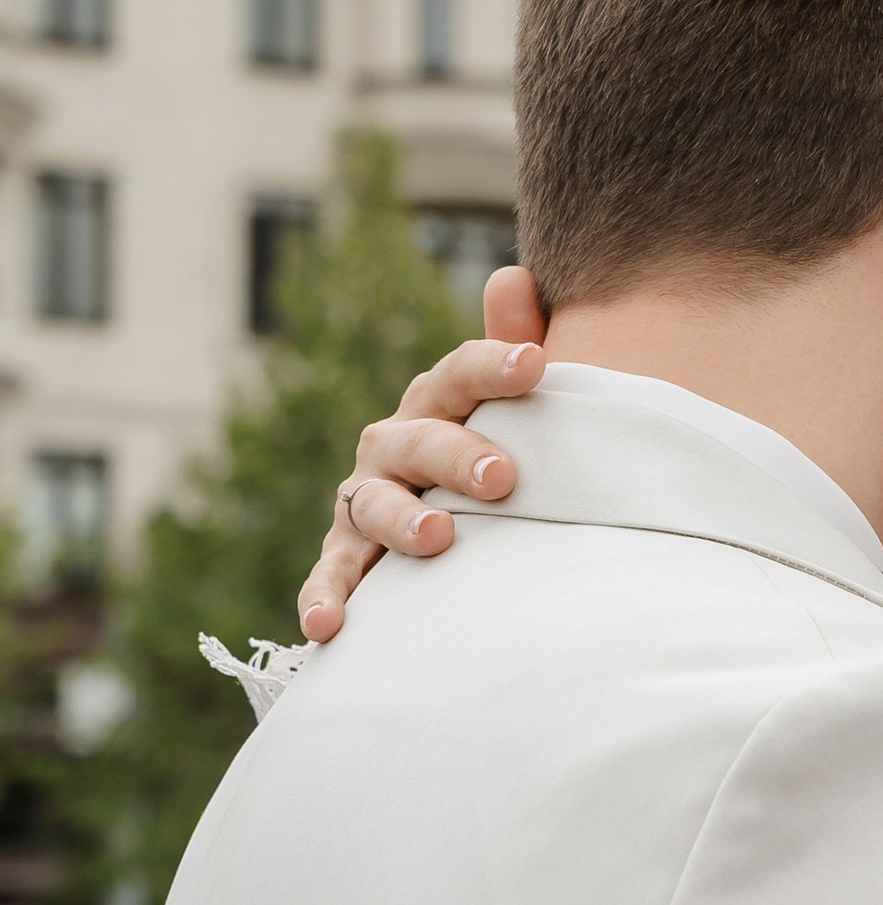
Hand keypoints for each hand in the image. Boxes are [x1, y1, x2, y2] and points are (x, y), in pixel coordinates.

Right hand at [297, 267, 551, 641]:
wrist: (455, 533)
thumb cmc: (494, 456)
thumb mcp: (514, 410)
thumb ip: (517, 345)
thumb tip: (515, 278)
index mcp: (436, 405)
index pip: (459, 376)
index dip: (492, 365)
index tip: (536, 364)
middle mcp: (393, 448)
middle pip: (417, 441)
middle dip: (456, 454)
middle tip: (503, 477)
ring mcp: (365, 502)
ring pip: (373, 504)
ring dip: (400, 521)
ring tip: (438, 538)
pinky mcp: (347, 559)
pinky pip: (332, 577)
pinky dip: (324, 598)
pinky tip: (328, 626)